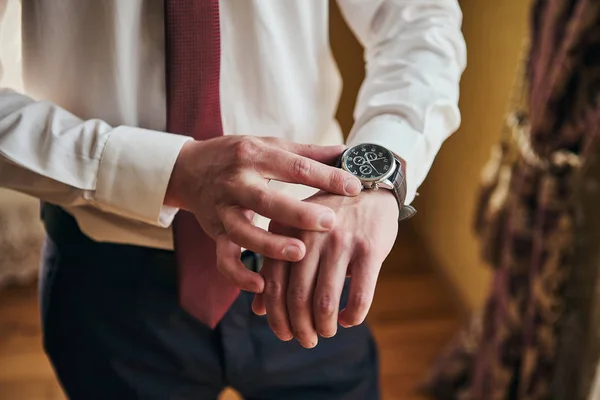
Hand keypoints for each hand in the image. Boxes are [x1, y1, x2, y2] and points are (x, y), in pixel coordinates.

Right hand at [164, 136, 361, 291]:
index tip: (354, 187)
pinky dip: (240, 274)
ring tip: (300, 253)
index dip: (325, 176)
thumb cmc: (238, 156)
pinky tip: (262, 285)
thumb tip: (348, 153)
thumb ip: (308, 153)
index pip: (294, 166)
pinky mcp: (215, 232)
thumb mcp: (270, 145)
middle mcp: (236, 183)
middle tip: (330, 222)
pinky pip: (224, 258)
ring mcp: (223, 210)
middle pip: (266, 199)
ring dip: (270, 246)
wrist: (190, 168)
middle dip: (298, 213)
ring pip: (244, 232)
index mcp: (256, 156)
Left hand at [252, 189, 398, 347]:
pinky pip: (360, 294)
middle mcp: (309, 236)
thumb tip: (259, 310)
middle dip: (300, 328)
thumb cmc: (328, 217)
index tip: (285, 334)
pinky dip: (353, 315)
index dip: (277, 317)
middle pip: (297, 297)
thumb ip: (276, 268)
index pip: (273, 285)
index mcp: (285, 231)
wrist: (369, 185)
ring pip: (325, 300)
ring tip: (327, 331)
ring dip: (324, 326)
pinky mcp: (369, 248)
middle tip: (307, 340)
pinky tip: (349, 319)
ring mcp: (340, 241)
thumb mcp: (296, 234)